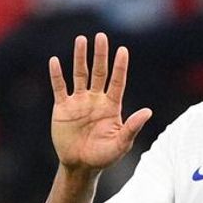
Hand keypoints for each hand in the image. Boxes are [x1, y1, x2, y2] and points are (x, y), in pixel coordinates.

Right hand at [49, 33, 151, 172]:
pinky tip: (55, 61)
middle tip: (101, 36)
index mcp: (112, 106)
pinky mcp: (62, 108)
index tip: (122, 50)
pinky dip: (57, 75)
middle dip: (100, 54)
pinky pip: (59, 88)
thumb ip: (132, 127)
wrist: (80, 166)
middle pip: (98, 72)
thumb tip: (148, 112)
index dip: (120, 67)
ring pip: (79, 74)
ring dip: (79, 57)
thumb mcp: (121, 143)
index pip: (117, 81)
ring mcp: (79, 102)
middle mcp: (96, 99)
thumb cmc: (104, 156)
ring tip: (81, 39)